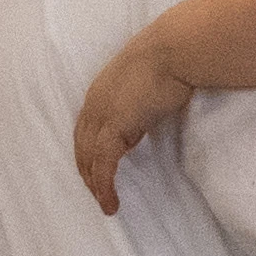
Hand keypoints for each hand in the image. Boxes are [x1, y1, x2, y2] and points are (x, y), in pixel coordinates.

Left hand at [72, 39, 195, 215]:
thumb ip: (141, 102)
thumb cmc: (170, 60)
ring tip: (105, 205)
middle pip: (82, 146)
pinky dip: (104, 186)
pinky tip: (111, 202)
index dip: (89, 151)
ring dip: (95, 185)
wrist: (173, 50)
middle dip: (87, 172)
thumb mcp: (150, 83)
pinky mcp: (114, 128)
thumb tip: (146, 116)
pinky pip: (103, 165)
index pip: (87, 129)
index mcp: (101, 92)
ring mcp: (102, 116)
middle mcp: (95, 104)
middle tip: (97, 194)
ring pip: (89, 159)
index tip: (97, 169)